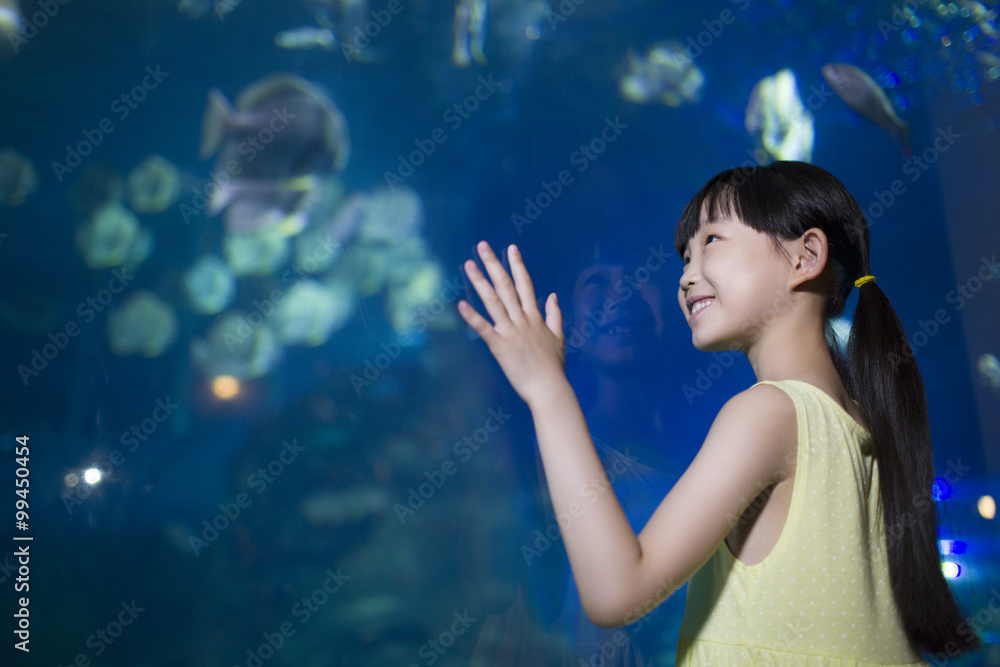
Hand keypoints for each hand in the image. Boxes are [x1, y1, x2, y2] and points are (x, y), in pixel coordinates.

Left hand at [458, 241, 566, 407]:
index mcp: (535, 316)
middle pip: (506, 286)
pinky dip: (472, 317)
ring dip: (480, 282)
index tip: (511, 248)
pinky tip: (460, 304)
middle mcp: (522, 319)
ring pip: (494, 301)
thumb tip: (553, 295)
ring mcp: (510, 331)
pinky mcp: (500, 346)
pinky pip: (484, 329)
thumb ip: (554, 314)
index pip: (525, 284)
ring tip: (469, 265)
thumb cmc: (553, 366)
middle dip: (494, 264)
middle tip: (482, 246)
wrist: (549, 388)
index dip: (517, 265)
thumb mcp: (558, 337)